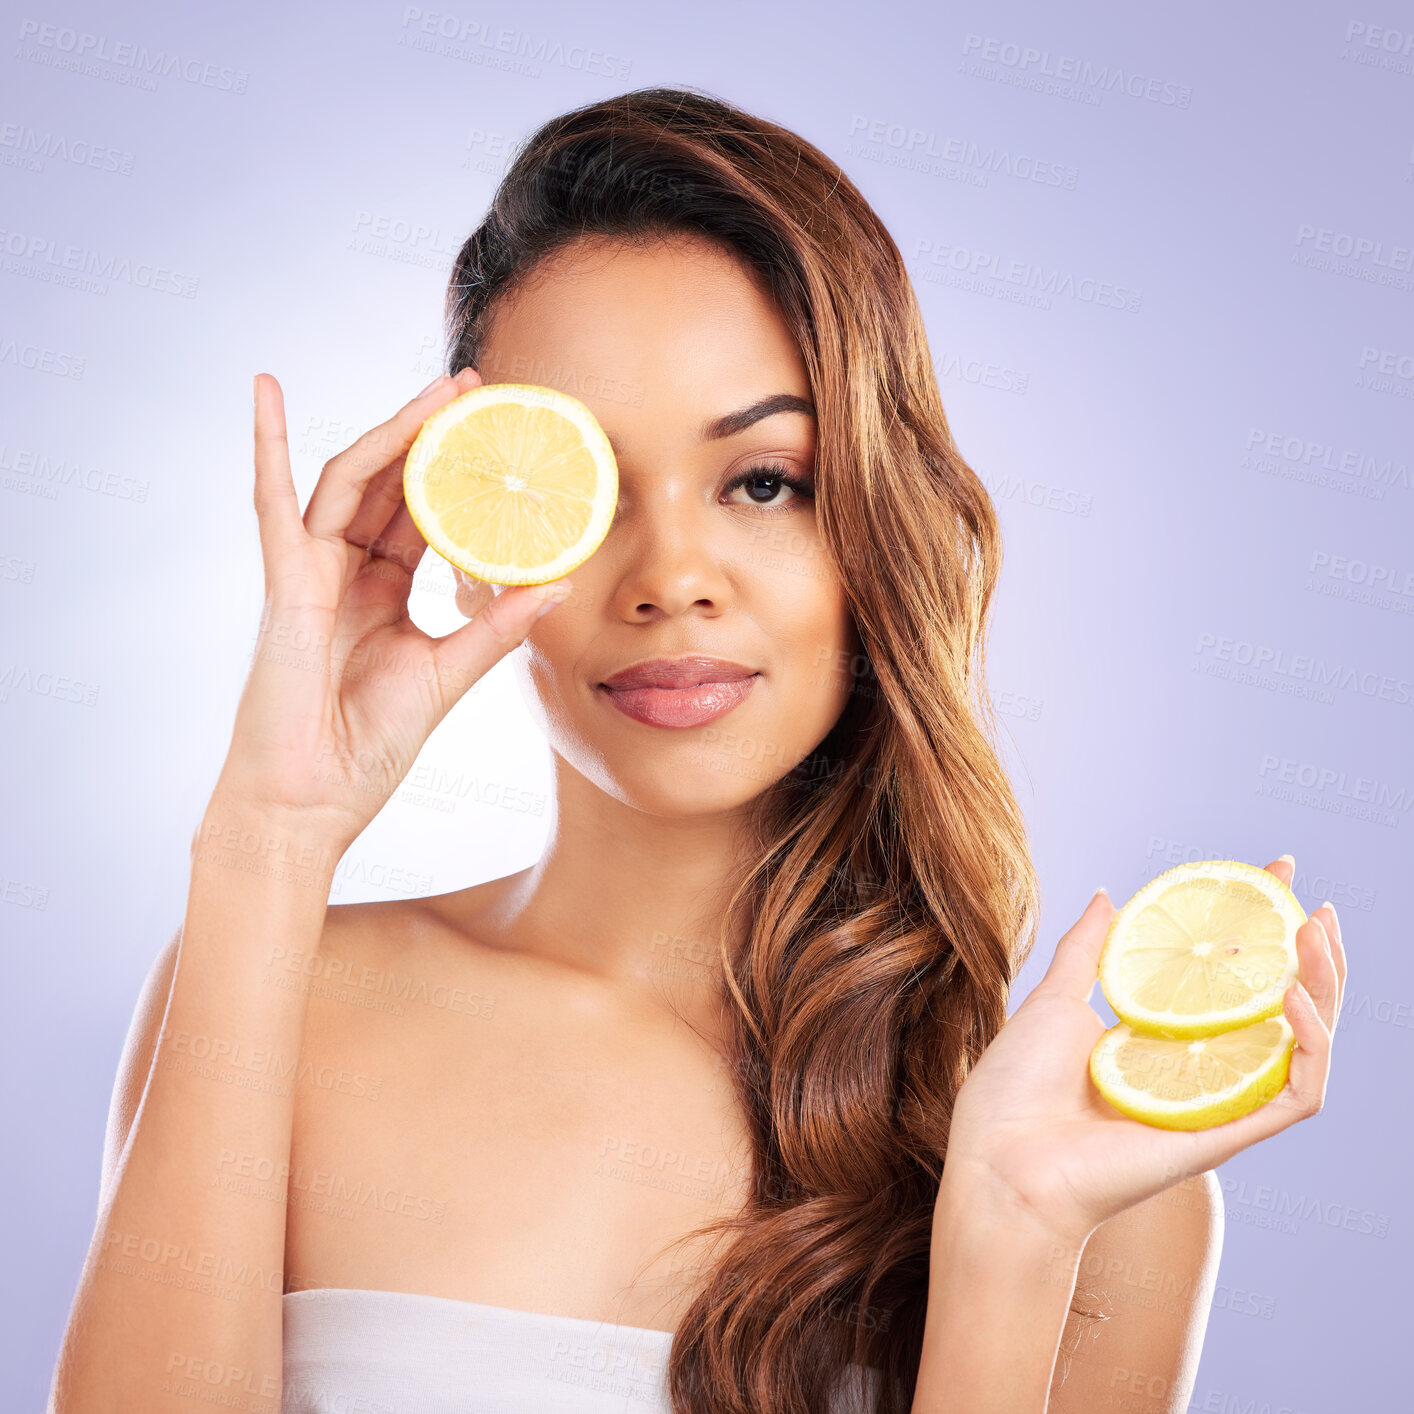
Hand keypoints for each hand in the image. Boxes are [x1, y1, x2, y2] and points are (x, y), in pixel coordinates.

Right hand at [212, 367, 572, 845]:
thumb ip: (495, 626)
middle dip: (429, 433)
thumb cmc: (368, 747)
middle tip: (475, 387)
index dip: (455, 472)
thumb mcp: (448, 675)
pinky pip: (273, 501)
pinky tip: (265, 387)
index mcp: (381, 592)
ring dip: (391, 431)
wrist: (313, 802)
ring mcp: (310, 572)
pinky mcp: (284, 583)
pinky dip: (265, 443)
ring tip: (440, 391)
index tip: (496, 435)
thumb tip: (555, 583)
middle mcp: (344, 572)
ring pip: (349, 480)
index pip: (421, 513)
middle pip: (388, 483)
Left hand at [943, 855, 1345, 1243]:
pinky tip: (1291, 995)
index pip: (1232, 976)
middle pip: (1282, 1010)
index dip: (1260, 925)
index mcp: (1162, 1040)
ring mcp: (1215, 1103)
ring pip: (1308, 1049)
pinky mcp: (1223, 1135)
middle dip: (1310, 954)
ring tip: (1316, 934)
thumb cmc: (1014, 1093)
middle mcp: (1198, 1071)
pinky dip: (1311, 1047)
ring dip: (1326, 989)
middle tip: (1312, 902)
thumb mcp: (1054, 1000)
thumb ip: (1088, 951)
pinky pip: (1295, 1095)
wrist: (999, 1162)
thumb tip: (1107, 895)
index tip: (1275, 872)